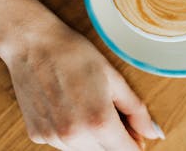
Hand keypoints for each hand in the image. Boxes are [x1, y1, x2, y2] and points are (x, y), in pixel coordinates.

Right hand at [5, 23, 163, 149]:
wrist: (33, 45)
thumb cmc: (75, 55)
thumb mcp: (115, 79)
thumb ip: (136, 110)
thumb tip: (153, 132)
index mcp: (98, 121)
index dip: (136, 144)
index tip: (138, 136)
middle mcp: (73, 136)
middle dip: (116, 140)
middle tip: (117, 115)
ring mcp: (53, 138)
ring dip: (95, 138)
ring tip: (91, 106)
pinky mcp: (37, 135)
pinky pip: (64, 144)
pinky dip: (74, 133)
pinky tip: (72, 109)